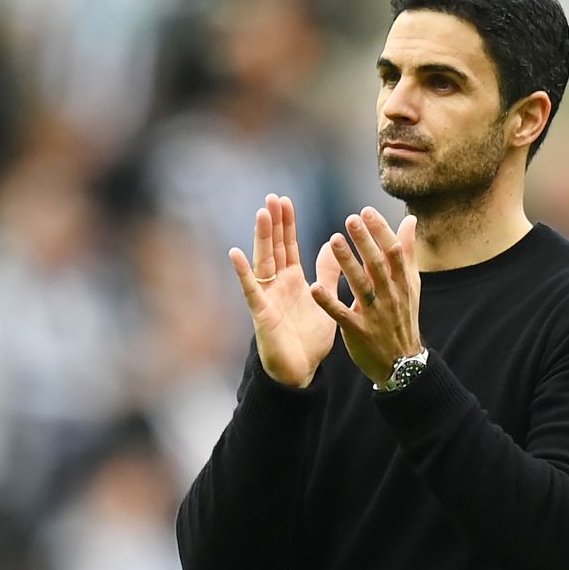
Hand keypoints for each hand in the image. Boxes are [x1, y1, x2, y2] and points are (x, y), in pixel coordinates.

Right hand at [229, 194, 341, 387]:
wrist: (301, 372)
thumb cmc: (310, 339)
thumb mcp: (325, 299)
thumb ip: (328, 273)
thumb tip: (333, 244)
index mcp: (293, 280)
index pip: (288, 246)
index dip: (286, 224)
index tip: (284, 200)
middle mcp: (277, 285)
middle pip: (274, 248)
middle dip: (273, 223)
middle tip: (272, 197)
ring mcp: (267, 297)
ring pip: (263, 262)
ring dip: (262, 238)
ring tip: (261, 214)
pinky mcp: (262, 314)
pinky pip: (251, 291)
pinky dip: (243, 273)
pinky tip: (235, 253)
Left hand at [309, 207, 420, 384]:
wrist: (402, 363)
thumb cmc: (403, 318)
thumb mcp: (410, 286)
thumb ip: (407, 252)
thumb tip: (410, 220)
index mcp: (401, 283)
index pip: (393, 252)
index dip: (381, 231)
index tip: (366, 211)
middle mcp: (389, 296)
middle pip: (378, 265)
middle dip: (365, 242)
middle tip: (350, 219)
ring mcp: (374, 314)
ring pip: (360, 286)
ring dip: (347, 263)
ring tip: (334, 241)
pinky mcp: (358, 331)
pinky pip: (341, 314)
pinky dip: (328, 302)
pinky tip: (314, 287)